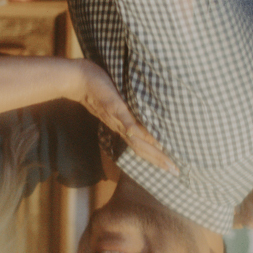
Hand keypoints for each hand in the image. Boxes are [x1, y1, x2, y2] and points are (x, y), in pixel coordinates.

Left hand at [68, 59, 179, 174]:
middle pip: (141, 148)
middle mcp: (120, 127)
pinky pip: (128, 122)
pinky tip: (150, 140)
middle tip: (177, 172)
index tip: (171, 166)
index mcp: (121, 126)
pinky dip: (138, 132)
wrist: (76, 79)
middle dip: (160, 160)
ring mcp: (117, 118)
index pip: (141, 145)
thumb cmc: (95, 87)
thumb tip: (139, 108)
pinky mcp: (114, 107)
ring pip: (137, 140)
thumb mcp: (114, 100)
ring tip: (169, 163)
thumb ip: (125, 106)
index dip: (155, 155)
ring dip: (154, 153)